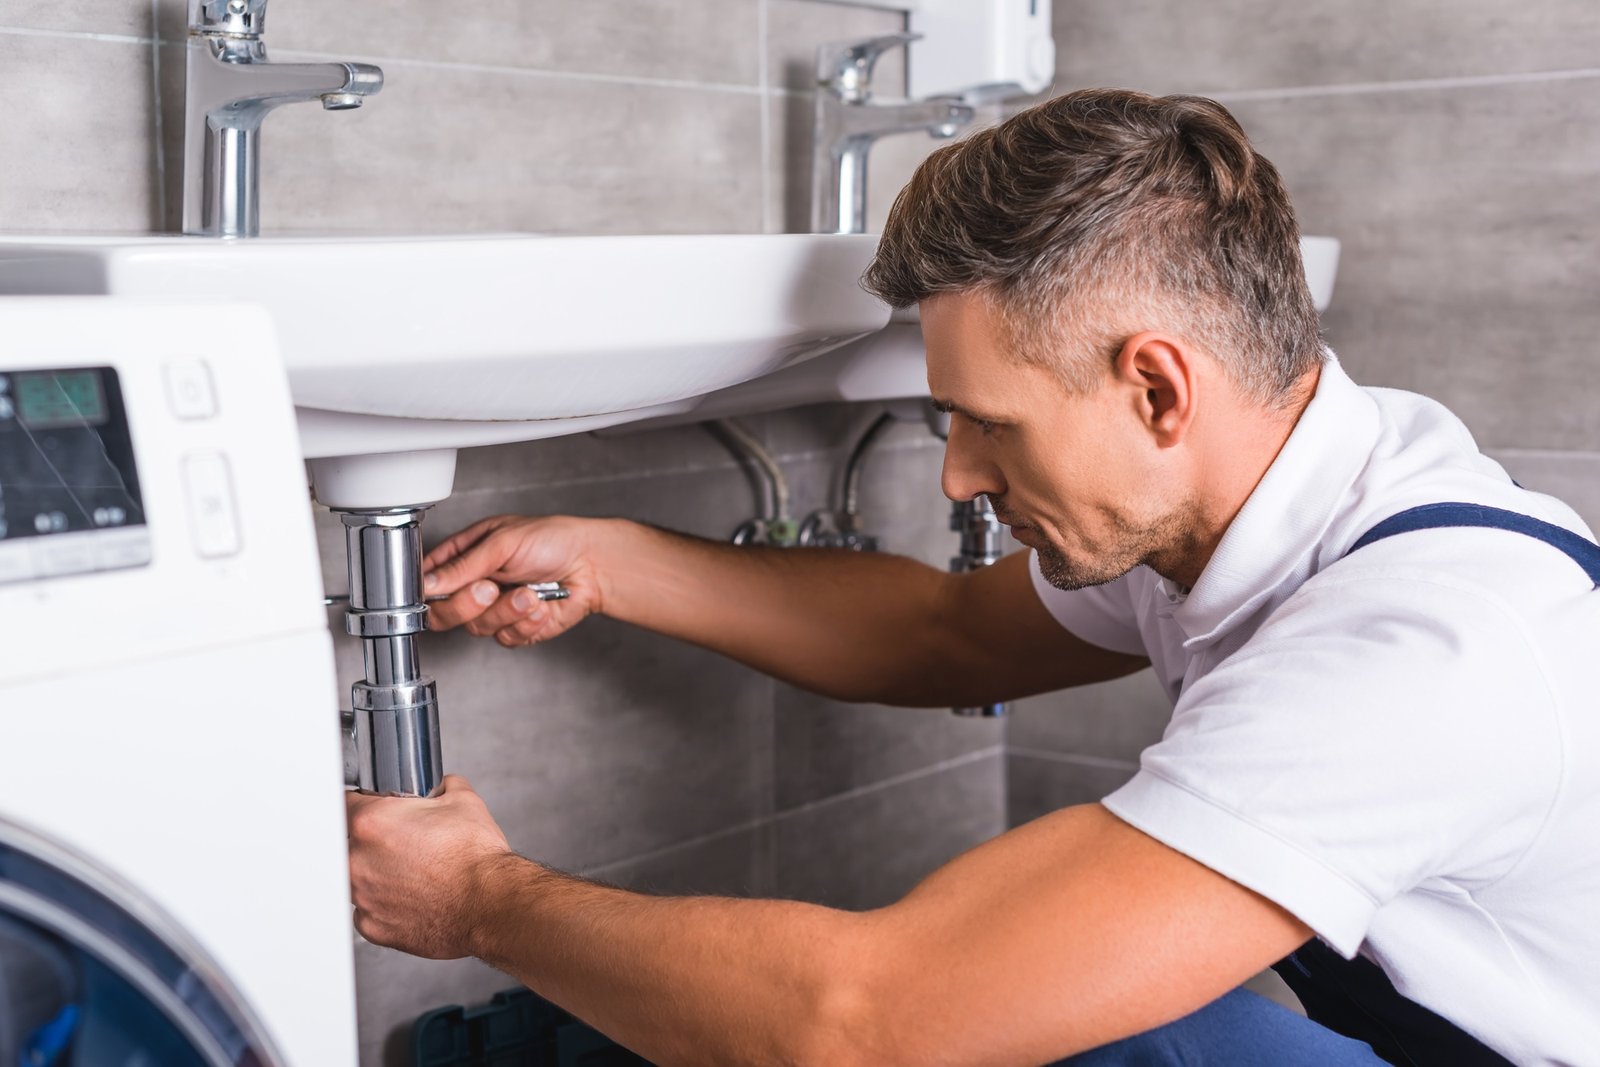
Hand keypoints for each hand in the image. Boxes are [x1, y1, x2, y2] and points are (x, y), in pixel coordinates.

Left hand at [346, 775, 514, 958]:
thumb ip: (443, 786)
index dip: (363, 804)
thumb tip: (443, 786)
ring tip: (410, 873)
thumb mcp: (464, 801)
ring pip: (355, 880)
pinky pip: (367, 912)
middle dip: (371, 842)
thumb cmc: (475, 859)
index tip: (375, 811)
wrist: (489, 903)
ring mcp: (363, 897)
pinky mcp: (373, 927)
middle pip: (348, 844)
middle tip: (402, 844)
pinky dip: (384, 905)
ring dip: (375, 874)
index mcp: (372, 823)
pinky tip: (410, 898)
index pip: (346, 803)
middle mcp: (358, 860)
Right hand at [422, 514, 604, 647]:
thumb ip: (464, 566)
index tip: (439, 592)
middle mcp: (475, 584)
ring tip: (529, 592)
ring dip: (506, 611)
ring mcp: (495, 609)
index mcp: (465, 556)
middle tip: (490, 589)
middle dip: (467, 604)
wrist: (591, 563)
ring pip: (477, 628)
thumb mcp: (502, 542)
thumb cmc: (551, 540)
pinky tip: (541, 604)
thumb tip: (429, 583)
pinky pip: (507, 638)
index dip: (427, 592)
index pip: (428, 581)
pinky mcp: (516, 628)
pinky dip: (527, 623)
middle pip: (444, 613)